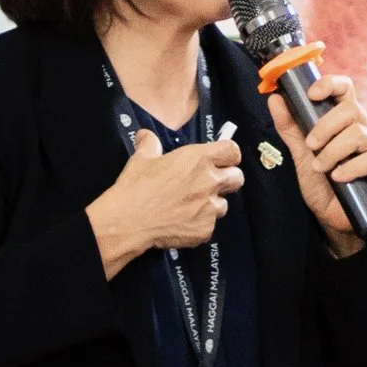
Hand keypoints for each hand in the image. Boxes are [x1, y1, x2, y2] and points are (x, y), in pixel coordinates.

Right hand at [86, 129, 244, 278]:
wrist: (129, 220)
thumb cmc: (136, 186)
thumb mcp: (142, 158)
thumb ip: (150, 144)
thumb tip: (146, 136)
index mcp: (199, 159)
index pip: (232, 151)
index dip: (228, 155)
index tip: (220, 159)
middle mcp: (210, 181)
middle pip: (237, 178)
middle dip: (227, 180)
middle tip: (209, 183)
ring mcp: (210, 208)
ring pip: (223, 205)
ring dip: (211, 204)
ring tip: (190, 206)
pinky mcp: (205, 230)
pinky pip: (209, 226)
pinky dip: (199, 224)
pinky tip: (182, 223)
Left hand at [266, 72, 366, 258]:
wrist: (333, 220)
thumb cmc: (322, 185)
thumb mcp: (301, 155)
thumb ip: (290, 128)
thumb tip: (275, 98)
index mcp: (347, 121)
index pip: (345, 89)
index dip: (330, 85)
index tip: (311, 95)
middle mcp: (366, 129)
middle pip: (352, 108)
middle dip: (325, 126)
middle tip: (310, 145)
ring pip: (360, 134)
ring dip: (333, 151)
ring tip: (320, 168)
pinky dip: (351, 168)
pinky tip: (338, 178)